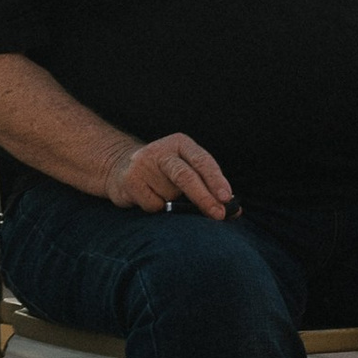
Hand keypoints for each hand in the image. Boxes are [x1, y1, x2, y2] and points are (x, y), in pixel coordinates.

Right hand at [104, 129, 233, 216]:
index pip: (202, 161)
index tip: (226, 198)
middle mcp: (161, 150)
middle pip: (185, 176)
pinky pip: (153, 204)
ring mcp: (142, 163)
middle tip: (218, 214)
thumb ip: (210, 188)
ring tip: (166, 195)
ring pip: (170, 195)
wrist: (123, 167)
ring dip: (174, 204)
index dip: (216, 180)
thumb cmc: (166, 175)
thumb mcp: (189, 172)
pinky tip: (150, 197)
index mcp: (181, 143)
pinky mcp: (129, 179)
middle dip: (204, 197)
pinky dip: (157, 208)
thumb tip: (234, 212)